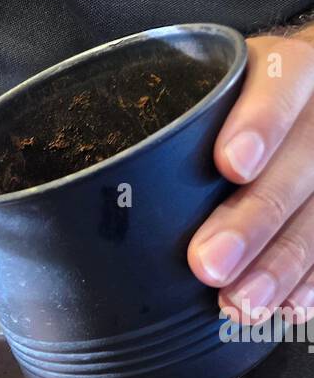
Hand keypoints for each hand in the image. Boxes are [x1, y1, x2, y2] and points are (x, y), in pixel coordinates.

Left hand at [188, 29, 313, 322]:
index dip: (261, 123)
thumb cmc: (228, 105)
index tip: (231, 164)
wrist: (295, 102)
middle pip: (300, 162)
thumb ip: (168, 124)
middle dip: (253, 219)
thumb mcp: (201, 91)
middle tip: (210, 262)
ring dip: (279, 264)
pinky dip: (309, 282)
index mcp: (283, 70)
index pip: (281, 82)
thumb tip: (86, 187)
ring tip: (241, 302)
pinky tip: (288, 307)